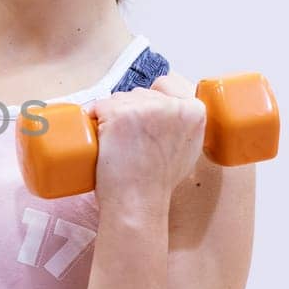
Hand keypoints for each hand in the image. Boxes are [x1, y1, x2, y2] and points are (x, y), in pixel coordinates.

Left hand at [88, 71, 205, 214]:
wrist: (138, 203)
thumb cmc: (158, 182)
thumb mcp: (188, 149)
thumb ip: (184, 126)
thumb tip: (173, 111)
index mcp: (194, 111)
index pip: (165, 85)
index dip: (149, 101)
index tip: (144, 122)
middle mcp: (172, 105)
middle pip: (139, 92)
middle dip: (129, 111)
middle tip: (131, 143)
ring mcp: (145, 108)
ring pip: (118, 98)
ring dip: (111, 116)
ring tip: (120, 146)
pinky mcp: (119, 114)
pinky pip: (98, 106)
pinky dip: (94, 120)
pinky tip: (102, 140)